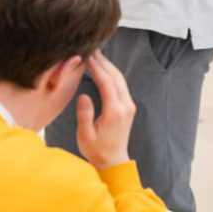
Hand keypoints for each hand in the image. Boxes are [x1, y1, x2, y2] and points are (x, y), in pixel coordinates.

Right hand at [76, 51, 135, 169]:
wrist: (113, 162)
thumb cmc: (96, 150)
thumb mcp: (85, 135)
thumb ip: (85, 115)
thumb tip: (84, 96)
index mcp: (114, 112)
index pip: (106, 83)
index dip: (97, 67)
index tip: (87, 56)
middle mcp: (125, 106)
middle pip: (116, 77)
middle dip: (104, 62)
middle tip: (92, 49)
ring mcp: (129, 106)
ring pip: (120, 79)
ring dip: (109, 66)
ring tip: (96, 55)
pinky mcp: (128, 107)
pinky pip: (121, 85)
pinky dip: (112, 74)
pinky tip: (103, 68)